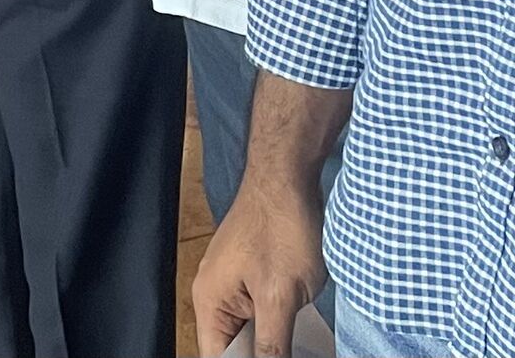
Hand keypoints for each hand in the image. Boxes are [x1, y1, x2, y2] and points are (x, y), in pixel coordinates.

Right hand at [192, 169, 327, 356]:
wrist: (289, 174)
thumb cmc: (281, 227)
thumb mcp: (280, 297)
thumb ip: (272, 345)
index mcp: (210, 302)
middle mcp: (216, 293)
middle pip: (233, 347)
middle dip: (262, 354)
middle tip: (293, 348)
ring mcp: (236, 281)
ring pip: (251, 331)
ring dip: (274, 343)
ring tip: (300, 343)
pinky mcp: (256, 273)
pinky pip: (262, 312)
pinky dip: (281, 325)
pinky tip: (304, 331)